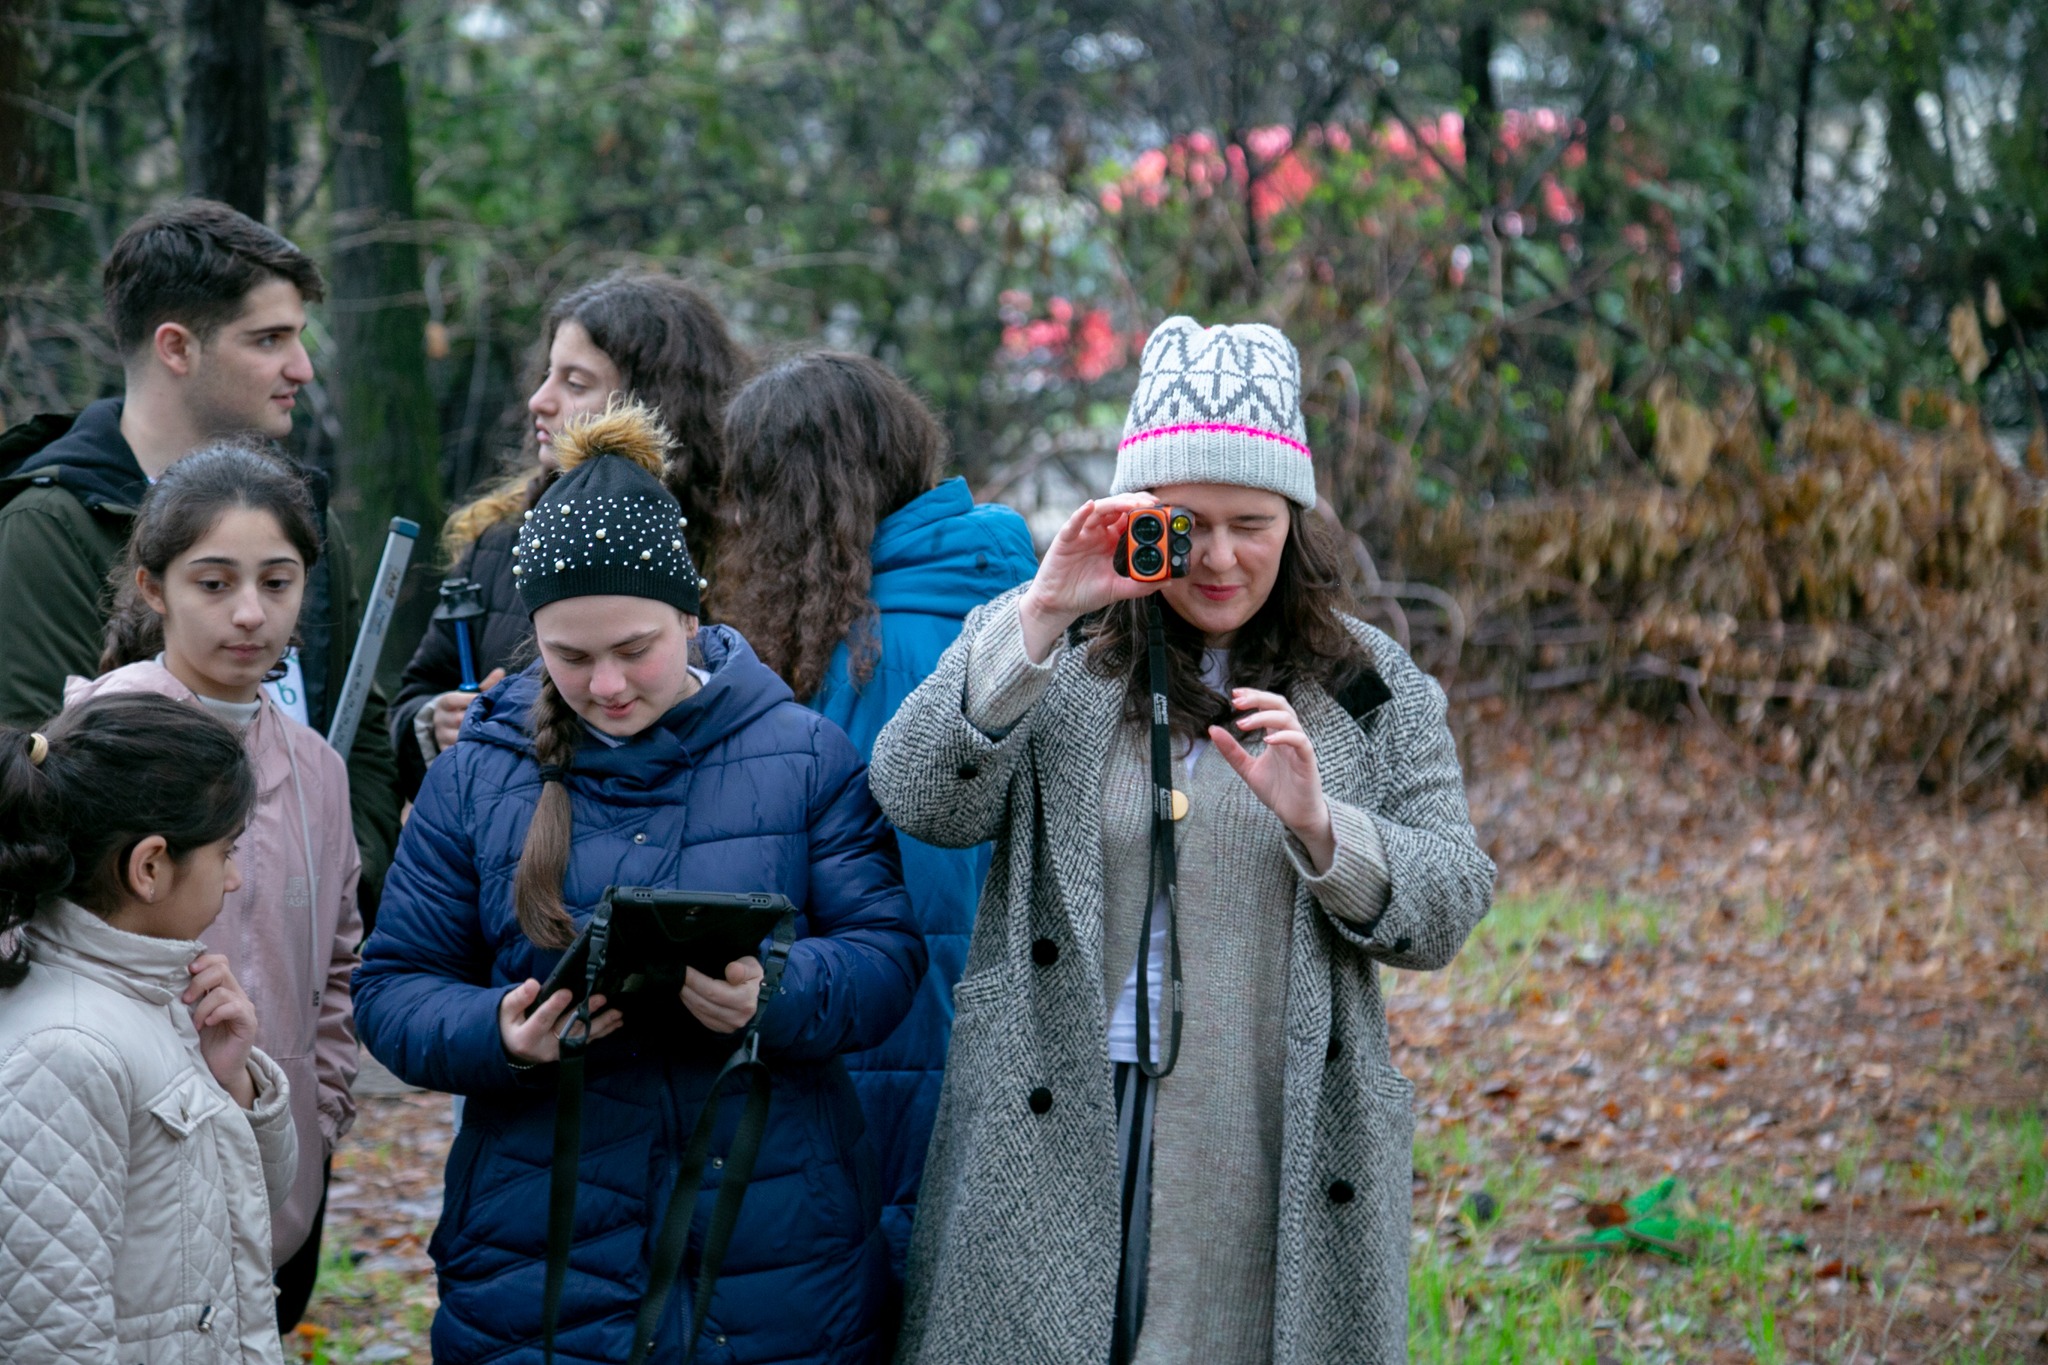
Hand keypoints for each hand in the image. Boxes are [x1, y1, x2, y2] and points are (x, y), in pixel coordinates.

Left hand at [185, 953, 258, 1107]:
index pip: (219, 961)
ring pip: (223, 990)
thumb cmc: (200, 1045)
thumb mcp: (189, 1017)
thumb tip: (166, 981)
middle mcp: (235, 994)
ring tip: (195, 1024)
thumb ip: (188, 998)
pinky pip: (234, 1007)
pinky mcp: (248, 1022)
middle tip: (185, 1001)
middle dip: (198, 982)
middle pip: (221, 968)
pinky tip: (207, 1025)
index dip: (203, 961)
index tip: (185, 972)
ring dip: (203, 1006)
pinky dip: (216, 1014)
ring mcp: (244, 1007)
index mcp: (222, 989)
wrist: (217, 1072)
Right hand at [432, 669, 504, 749]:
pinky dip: (469, 750)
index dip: (470, 700)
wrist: (445, 725)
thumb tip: (501, 671)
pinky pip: (456, 751)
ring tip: (492, 735)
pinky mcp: (443, 749)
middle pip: (458, 719)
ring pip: (458, 737)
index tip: (486, 702)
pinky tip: (483, 747)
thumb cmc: (463, 707)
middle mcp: (440, 719)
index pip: (453, 699)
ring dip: (476, 736)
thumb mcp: (470, 695)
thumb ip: (486, 685)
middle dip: (477, 720)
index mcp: (444, 703)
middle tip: (495, 721)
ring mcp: (440, 735)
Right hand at [498, 980, 620, 1064]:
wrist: (512, 1050)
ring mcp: (558, 1051)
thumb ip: (519, 998)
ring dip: (602, 1023)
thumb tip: (532, 984)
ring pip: (582, 1036)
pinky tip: (616, 1023)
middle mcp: (545, 1046)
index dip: (554, 1006)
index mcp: (526, 1036)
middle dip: (585, 1012)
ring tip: (616, 1012)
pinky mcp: (568, 1052)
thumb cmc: (510, 1025)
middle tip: (601, 998)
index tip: (566, 992)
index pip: (541, 1020)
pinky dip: (603, 1032)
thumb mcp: (506, 1011)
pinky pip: (587, 1042)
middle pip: (567, 1028)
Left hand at [681, 957, 764, 1033]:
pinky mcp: (721, 1030)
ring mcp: (728, 1026)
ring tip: (680, 984)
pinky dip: (691, 1006)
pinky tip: (687, 996)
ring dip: (686, 997)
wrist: (763, 999)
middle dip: (687, 989)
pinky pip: (701, 1018)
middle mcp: (736, 1017)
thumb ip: (742, 968)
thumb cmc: (755, 980)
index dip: (696, 981)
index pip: (713, 991)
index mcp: (744, 1000)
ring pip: (700, 1012)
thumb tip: (731, 970)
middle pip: (703, 1003)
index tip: (685, 970)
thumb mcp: (753, 968)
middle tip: (677, 975)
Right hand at [1018, 494, 1164, 661]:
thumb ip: (1141, 585)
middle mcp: (1099, 532)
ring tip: (1131, 504)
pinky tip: (1090, 506)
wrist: (1061, 605)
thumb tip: (1168, 580)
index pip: (1130, 517)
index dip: (1145, 510)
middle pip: (1117, 508)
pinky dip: (1081, 514)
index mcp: (1113, 540)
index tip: (1162, 510)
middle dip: (1134, 502)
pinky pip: (1073, 523)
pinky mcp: (1065, 540)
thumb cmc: (1087, 593)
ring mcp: (1082, 534)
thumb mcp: (1119, 590)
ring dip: (1116, 504)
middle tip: (1151, 504)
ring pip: (1099, 510)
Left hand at [1211, 688, 1335, 872]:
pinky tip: (1267, 740)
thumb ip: (1232, 751)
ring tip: (1243, 724)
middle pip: (1280, 705)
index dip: (1253, 696)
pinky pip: (1300, 741)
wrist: (1296, 815)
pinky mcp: (1308, 761)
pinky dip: (1284, 736)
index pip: (1268, 706)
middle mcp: (1290, 736)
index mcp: (1277, 735)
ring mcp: (1300, 747)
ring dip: (1264, 717)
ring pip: (1289, 719)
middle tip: (1236, 702)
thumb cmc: (1277, 791)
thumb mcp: (1247, 769)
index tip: (1234, 695)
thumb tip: (1212, 729)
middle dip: (1259, 699)